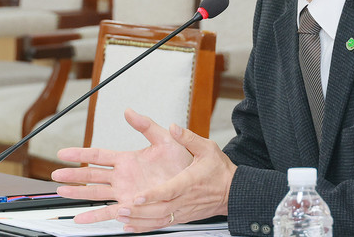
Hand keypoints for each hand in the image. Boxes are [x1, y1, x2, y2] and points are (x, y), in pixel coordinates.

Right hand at [51, 109, 192, 224]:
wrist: (197, 180)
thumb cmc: (183, 160)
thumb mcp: (164, 138)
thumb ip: (146, 125)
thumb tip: (129, 111)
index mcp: (128, 159)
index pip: (98, 155)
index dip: (80, 154)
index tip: (62, 153)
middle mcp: (123, 176)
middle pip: (91, 174)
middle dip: (72, 174)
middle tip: (54, 173)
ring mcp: (126, 192)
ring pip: (96, 193)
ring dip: (78, 193)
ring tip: (61, 191)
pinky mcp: (132, 205)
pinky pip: (110, 212)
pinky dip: (95, 216)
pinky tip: (81, 218)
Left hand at [110, 122, 237, 232]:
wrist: (232, 191)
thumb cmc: (219, 170)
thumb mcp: (207, 148)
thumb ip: (188, 138)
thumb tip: (174, 127)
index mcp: (189, 182)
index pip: (170, 190)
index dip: (154, 195)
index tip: (138, 196)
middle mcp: (185, 199)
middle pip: (160, 209)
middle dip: (140, 211)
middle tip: (121, 209)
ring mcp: (182, 211)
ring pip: (159, 219)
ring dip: (139, 220)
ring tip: (121, 218)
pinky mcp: (181, 217)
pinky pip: (161, 224)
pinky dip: (145, 227)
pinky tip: (131, 226)